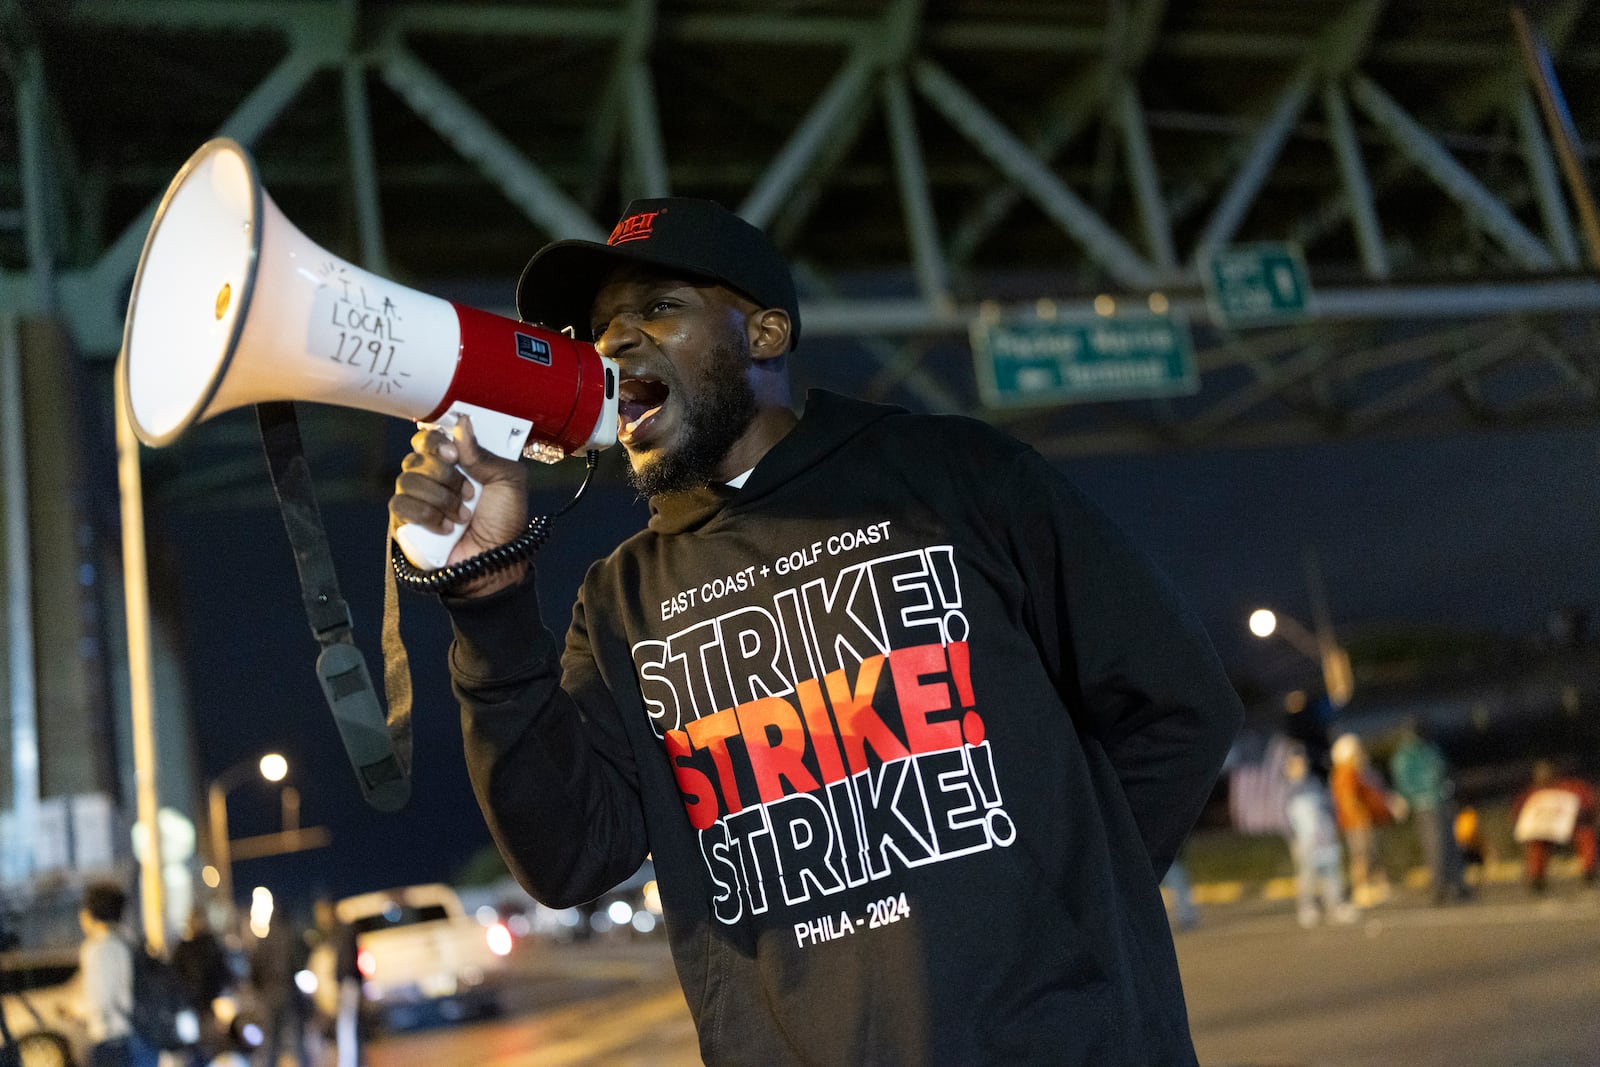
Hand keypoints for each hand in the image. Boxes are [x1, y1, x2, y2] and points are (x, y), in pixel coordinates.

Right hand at [389, 414, 529, 594]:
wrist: (494, 560)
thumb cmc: (504, 521)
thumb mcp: (509, 481)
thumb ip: (486, 453)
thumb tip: (462, 423)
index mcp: (455, 462)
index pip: (429, 437)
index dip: (437, 441)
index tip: (454, 454)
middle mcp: (431, 477)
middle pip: (416, 456)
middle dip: (445, 475)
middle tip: (468, 492)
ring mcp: (415, 499)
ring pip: (407, 480)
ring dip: (441, 499)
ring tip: (463, 515)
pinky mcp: (403, 522)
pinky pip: (400, 504)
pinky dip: (428, 516)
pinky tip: (446, 528)